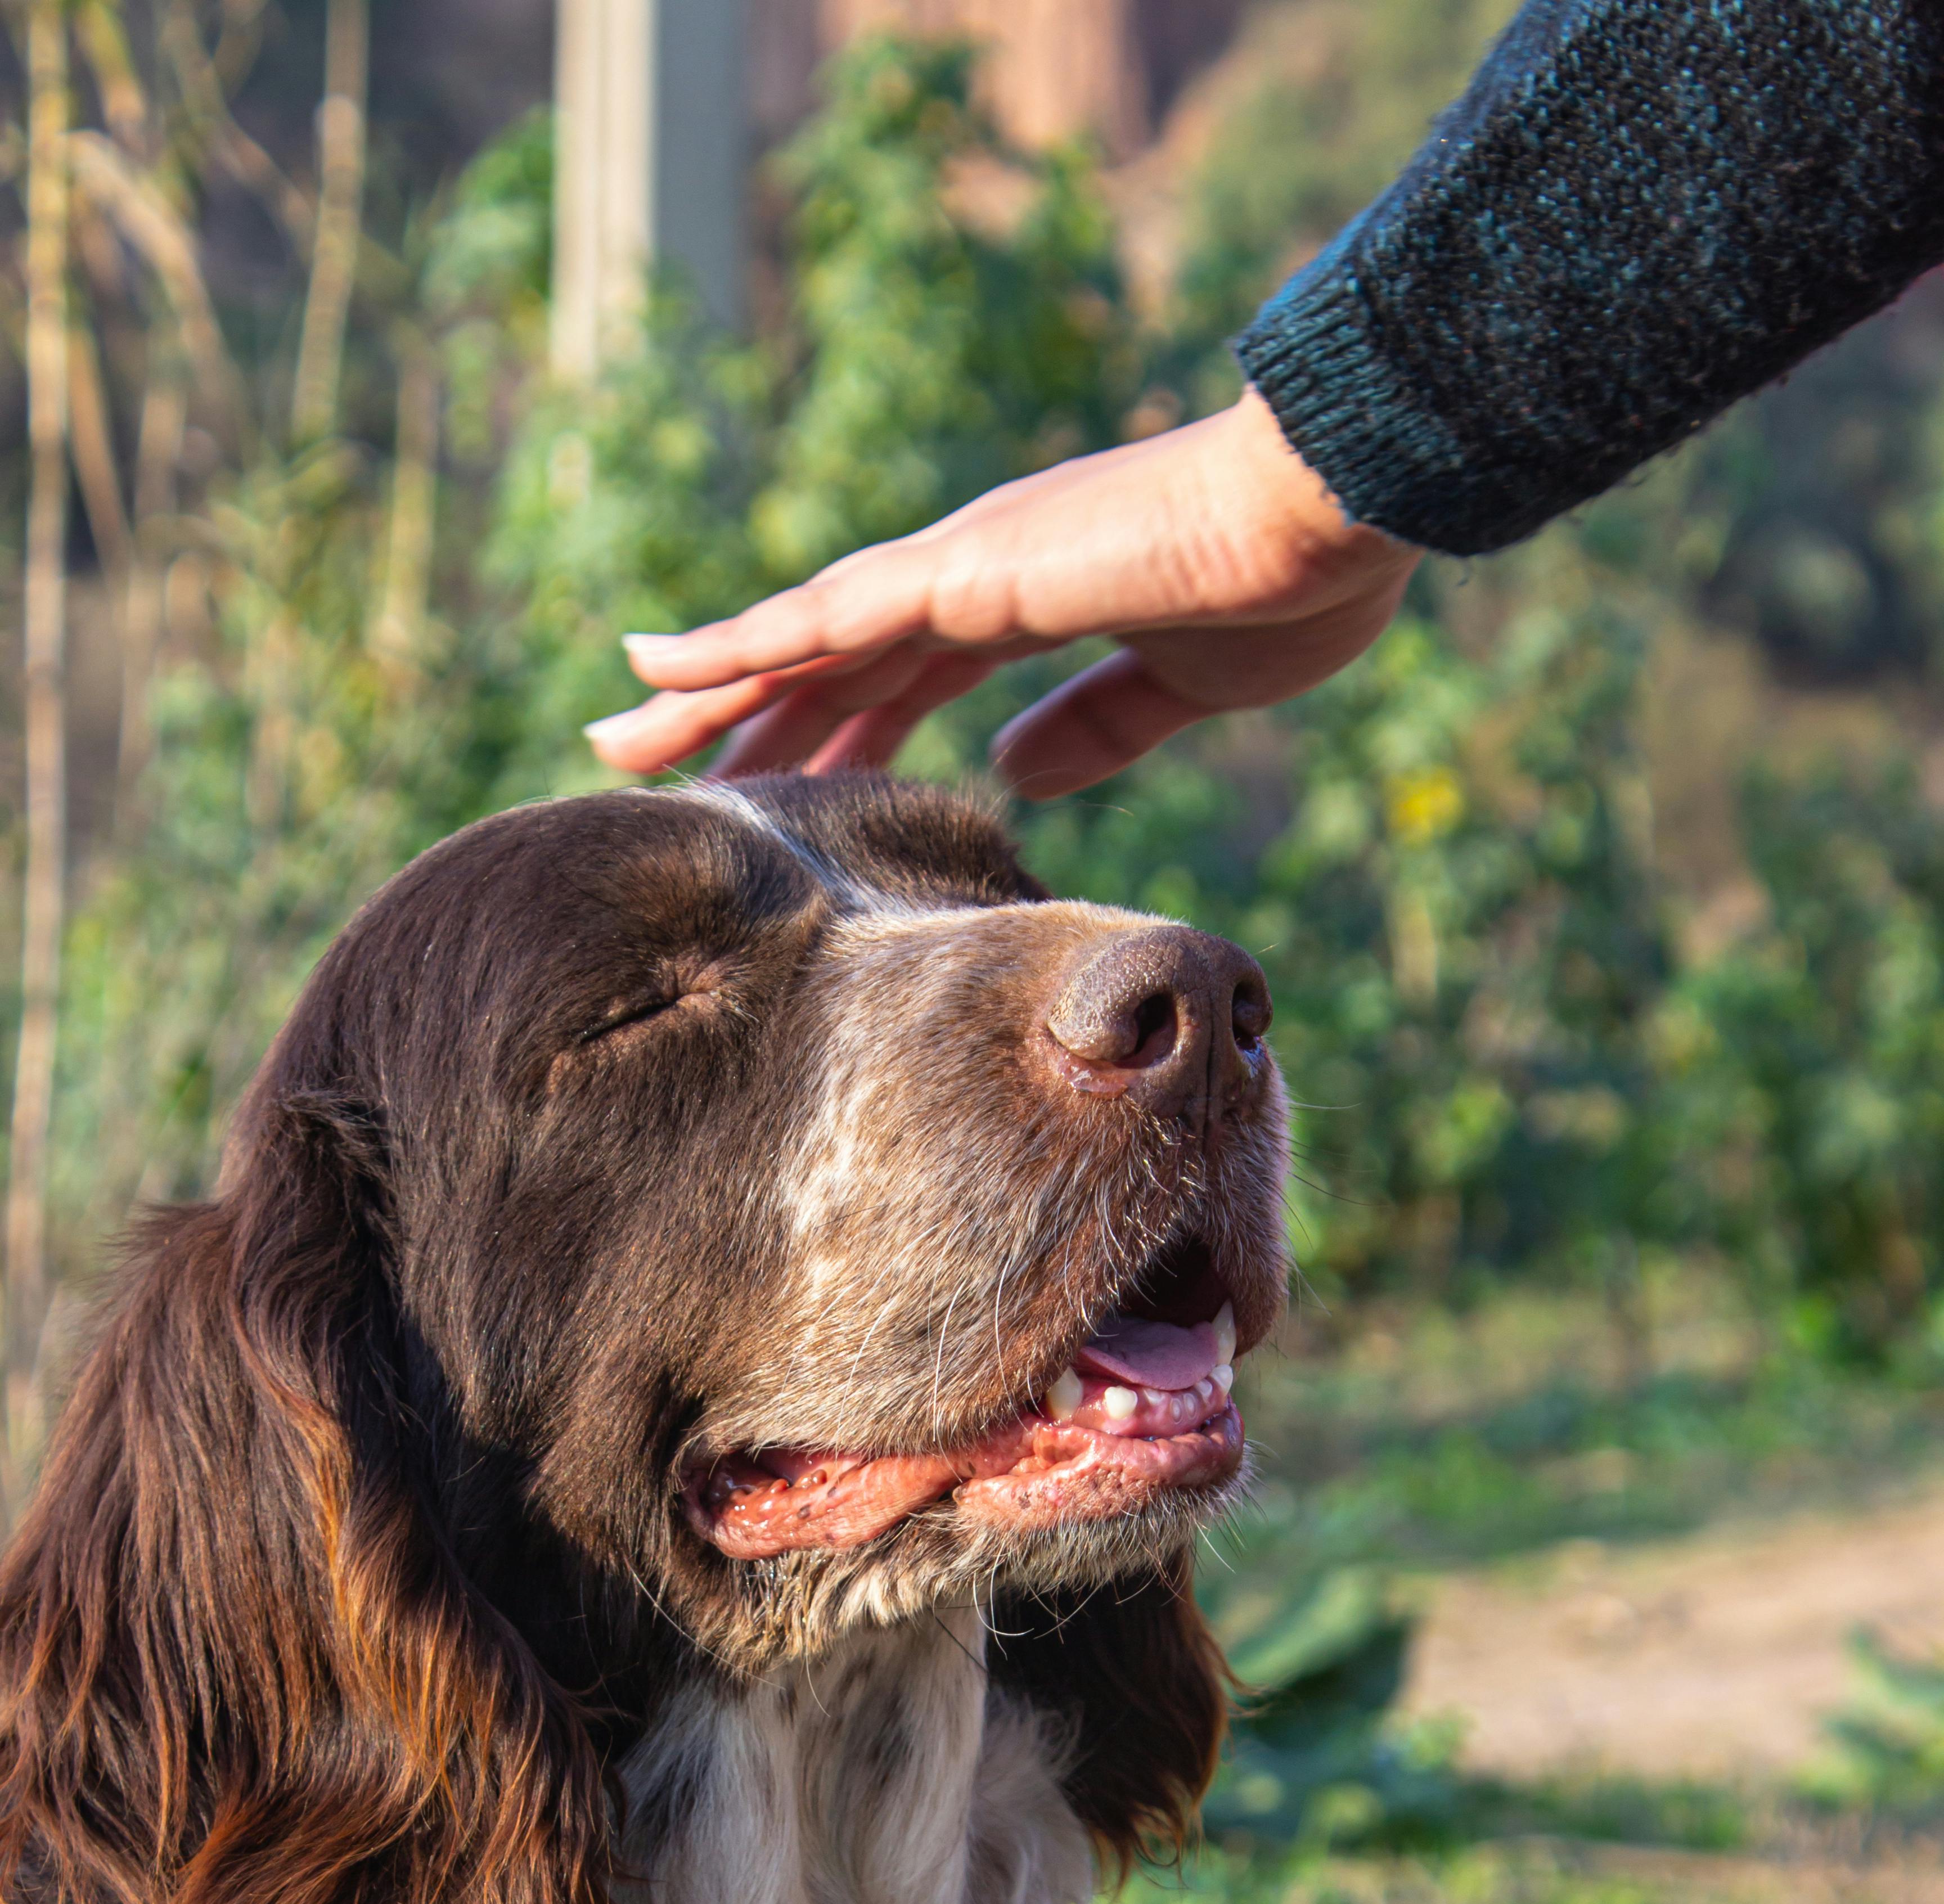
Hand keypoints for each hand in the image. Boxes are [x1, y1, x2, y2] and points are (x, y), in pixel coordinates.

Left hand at [583, 387, 1420, 800]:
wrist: (1332, 506)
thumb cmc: (1289, 580)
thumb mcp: (1181, 688)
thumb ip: (1097, 724)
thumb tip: (1015, 769)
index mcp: (1027, 600)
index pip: (900, 677)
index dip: (835, 729)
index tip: (778, 779)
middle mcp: (971, 574)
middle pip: (827, 658)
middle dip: (745, 715)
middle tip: (657, 766)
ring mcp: (960, 566)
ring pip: (800, 637)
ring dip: (706, 687)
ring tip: (616, 734)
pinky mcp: (963, 572)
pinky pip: (822, 619)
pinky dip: (736, 645)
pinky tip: (658, 667)